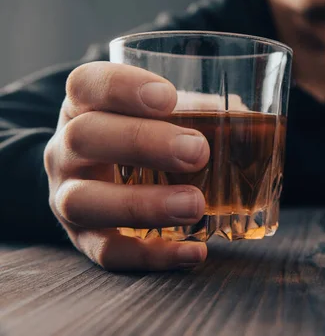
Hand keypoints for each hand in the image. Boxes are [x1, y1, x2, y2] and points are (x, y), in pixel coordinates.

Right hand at [44, 61, 209, 270]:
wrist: (102, 181)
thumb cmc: (143, 138)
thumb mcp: (159, 116)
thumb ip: (193, 109)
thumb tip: (240, 116)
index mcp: (84, 107)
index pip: (87, 84)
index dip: (122, 88)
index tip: (168, 97)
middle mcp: (67, 149)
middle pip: (84, 137)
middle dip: (142, 143)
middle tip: (197, 152)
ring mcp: (68, 196)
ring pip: (84, 201)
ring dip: (143, 205)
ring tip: (194, 206)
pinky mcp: (85, 240)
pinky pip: (108, 253)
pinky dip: (153, 256)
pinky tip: (194, 252)